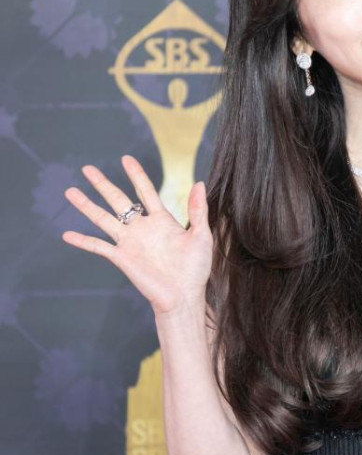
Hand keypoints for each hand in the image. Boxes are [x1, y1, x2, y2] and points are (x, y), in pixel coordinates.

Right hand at [61, 155, 212, 315]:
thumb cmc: (195, 268)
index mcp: (161, 220)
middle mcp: (142, 228)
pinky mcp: (122, 258)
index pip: (145, 191)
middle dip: (103, 184)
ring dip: (86, 206)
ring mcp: (129, 242)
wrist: (184, 296)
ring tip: (70, 191)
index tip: (125, 159)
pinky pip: (98, 247)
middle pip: (118, 200)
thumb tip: (199, 182)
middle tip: (87, 169)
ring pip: (103, 218)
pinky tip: (67, 234)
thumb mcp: (201, 235)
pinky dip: (83, 241)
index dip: (136, 175)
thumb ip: (198, 210)